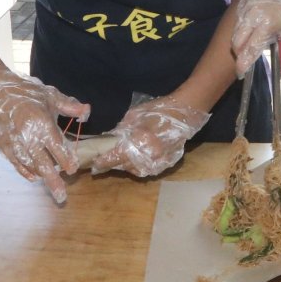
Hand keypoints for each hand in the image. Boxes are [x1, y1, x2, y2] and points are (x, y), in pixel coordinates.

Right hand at [0, 70, 89, 204]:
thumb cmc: (27, 93)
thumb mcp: (51, 95)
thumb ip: (69, 106)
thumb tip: (87, 112)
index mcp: (41, 122)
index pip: (57, 147)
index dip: (66, 160)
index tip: (72, 169)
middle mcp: (27, 136)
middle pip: (43, 163)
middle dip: (53, 181)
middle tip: (61, 197)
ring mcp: (13, 142)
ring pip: (29, 165)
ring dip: (41, 176)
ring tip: (51, 185)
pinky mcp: (3, 145)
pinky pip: (16, 163)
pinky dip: (25, 171)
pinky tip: (33, 177)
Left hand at [91, 94, 210, 177]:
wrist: (185, 114)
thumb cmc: (159, 111)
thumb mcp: (135, 115)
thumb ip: (122, 129)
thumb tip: (111, 138)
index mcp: (139, 142)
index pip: (115, 157)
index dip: (103, 161)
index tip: (94, 162)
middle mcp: (148, 156)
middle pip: (125, 166)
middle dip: (114, 163)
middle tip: (105, 160)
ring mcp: (158, 162)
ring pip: (137, 170)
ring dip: (127, 166)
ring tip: (121, 158)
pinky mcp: (166, 164)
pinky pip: (148, 169)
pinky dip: (140, 166)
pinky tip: (137, 159)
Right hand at [231, 0, 280, 77]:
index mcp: (267, 24)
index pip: (250, 48)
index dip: (244, 63)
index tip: (241, 73)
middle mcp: (253, 15)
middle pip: (237, 41)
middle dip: (239, 53)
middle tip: (244, 60)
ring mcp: (247, 6)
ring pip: (235, 31)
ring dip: (239, 42)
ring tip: (248, 47)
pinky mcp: (244, 1)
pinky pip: (238, 20)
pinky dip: (241, 29)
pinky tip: (250, 32)